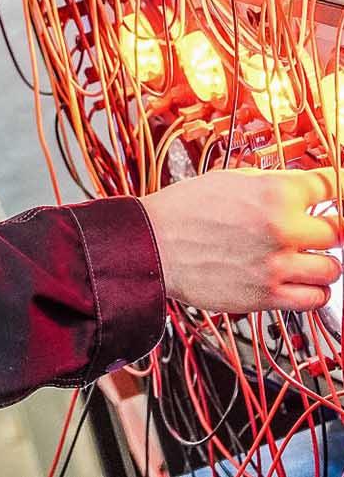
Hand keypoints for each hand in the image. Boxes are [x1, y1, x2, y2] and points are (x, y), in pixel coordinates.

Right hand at [141, 167, 343, 312]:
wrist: (152, 244)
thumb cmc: (183, 210)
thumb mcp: (228, 179)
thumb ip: (272, 185)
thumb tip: (306, 188)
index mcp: (272, 192)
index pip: (330, 186)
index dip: (336, 188)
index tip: (335, 194)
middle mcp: (280, 228)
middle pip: (337, 231)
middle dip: (327, 227)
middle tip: (313, 227)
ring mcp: (276, 265)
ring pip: (333, 268)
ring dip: (321, 261)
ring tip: (303, 256)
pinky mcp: (268, 295)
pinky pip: (317, 297)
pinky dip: (313, 289)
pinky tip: (297, 279)